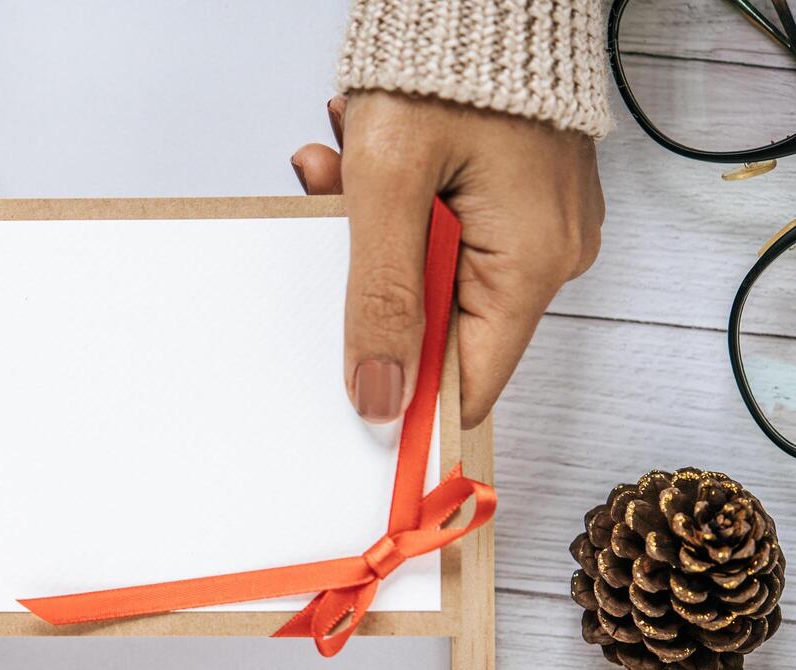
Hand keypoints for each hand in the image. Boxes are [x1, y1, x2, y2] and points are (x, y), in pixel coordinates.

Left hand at [291, 93, 603, 428]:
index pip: (469, 381)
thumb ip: (380, 300)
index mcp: (531, 265)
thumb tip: (378, 398)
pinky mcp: (510, 196)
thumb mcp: (390, 187)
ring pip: (425, 267)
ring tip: (342, 158)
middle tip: (332, 207)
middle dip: (370, 275)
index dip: (409, 395)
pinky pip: (437, 226)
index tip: (350, 395)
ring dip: (369, 225)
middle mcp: (545, 253)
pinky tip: (363, 150)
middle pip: (436, 318)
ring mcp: (530, 224)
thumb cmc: (447, 64)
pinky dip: (391, 200)